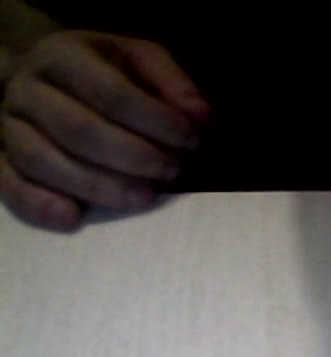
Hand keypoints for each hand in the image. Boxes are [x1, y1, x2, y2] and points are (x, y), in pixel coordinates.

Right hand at [0, 30, 210, 230]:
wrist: (40, 72)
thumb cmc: (101, 69)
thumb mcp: (138, 60)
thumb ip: (173, 84)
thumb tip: (204, 118)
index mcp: (65, 55)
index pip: (113, 94)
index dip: (157, 122)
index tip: (192, 142)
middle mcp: (29, 89)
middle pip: (80, 131)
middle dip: (133, 157)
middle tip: (171, 172)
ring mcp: (9, 126)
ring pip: (45, 161)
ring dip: (99, 186)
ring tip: (143, 198)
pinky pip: (10, 185)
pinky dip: (40, 205)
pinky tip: (73, 219)